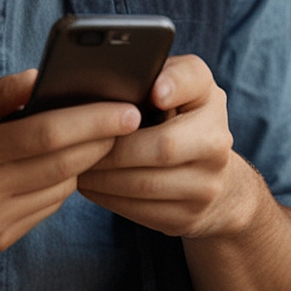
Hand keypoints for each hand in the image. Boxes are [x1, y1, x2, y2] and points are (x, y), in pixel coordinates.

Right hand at [0, 70, 139, 261]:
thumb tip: (44, 77)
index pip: (47, 136)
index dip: (92, 122)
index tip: (126, 109)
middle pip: (64, 166)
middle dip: (102, 141)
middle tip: (128, 120)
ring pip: (60, 191)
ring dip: (82, 165)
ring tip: (91, 140)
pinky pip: (44, 211)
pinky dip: (58, 187)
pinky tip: (56, 169)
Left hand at [76, 53, 259, 238]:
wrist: (214, 182)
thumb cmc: (175, 120)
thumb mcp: (173, 89)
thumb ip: (152, 73)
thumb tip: (110, 77)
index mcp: (208, 98)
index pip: (195, 80)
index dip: (174, 85)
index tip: (153, 91)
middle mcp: (217, 140)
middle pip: (162, 146)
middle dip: (112, 147)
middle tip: (76, 142)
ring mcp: (207, 185)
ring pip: (145, 184)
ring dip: (102, 176)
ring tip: (74, 164)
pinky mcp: (188, 217)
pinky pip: (140, 210)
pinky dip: (108, 196)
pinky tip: (89, 184)